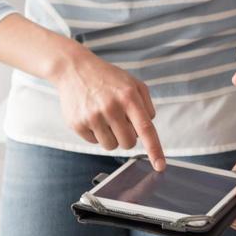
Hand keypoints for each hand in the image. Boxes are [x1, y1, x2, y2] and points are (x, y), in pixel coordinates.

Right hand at [52, 47, 164, 165]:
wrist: (75, 69)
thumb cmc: (108, 78)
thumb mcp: (133, 83)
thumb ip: (146, 106)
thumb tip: (147, 130)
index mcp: (129, 96)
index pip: (145, 128)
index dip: (154, 149)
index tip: (160, 166)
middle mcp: (111, 107)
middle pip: (129, 143)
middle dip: (128, 137)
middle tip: (121, 121)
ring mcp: (92, 116)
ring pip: (112, 146)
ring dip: (112, 137)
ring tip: (106, 118)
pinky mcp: (77, 123)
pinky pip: (94, 142)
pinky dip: (97, 134)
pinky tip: (92, 116)